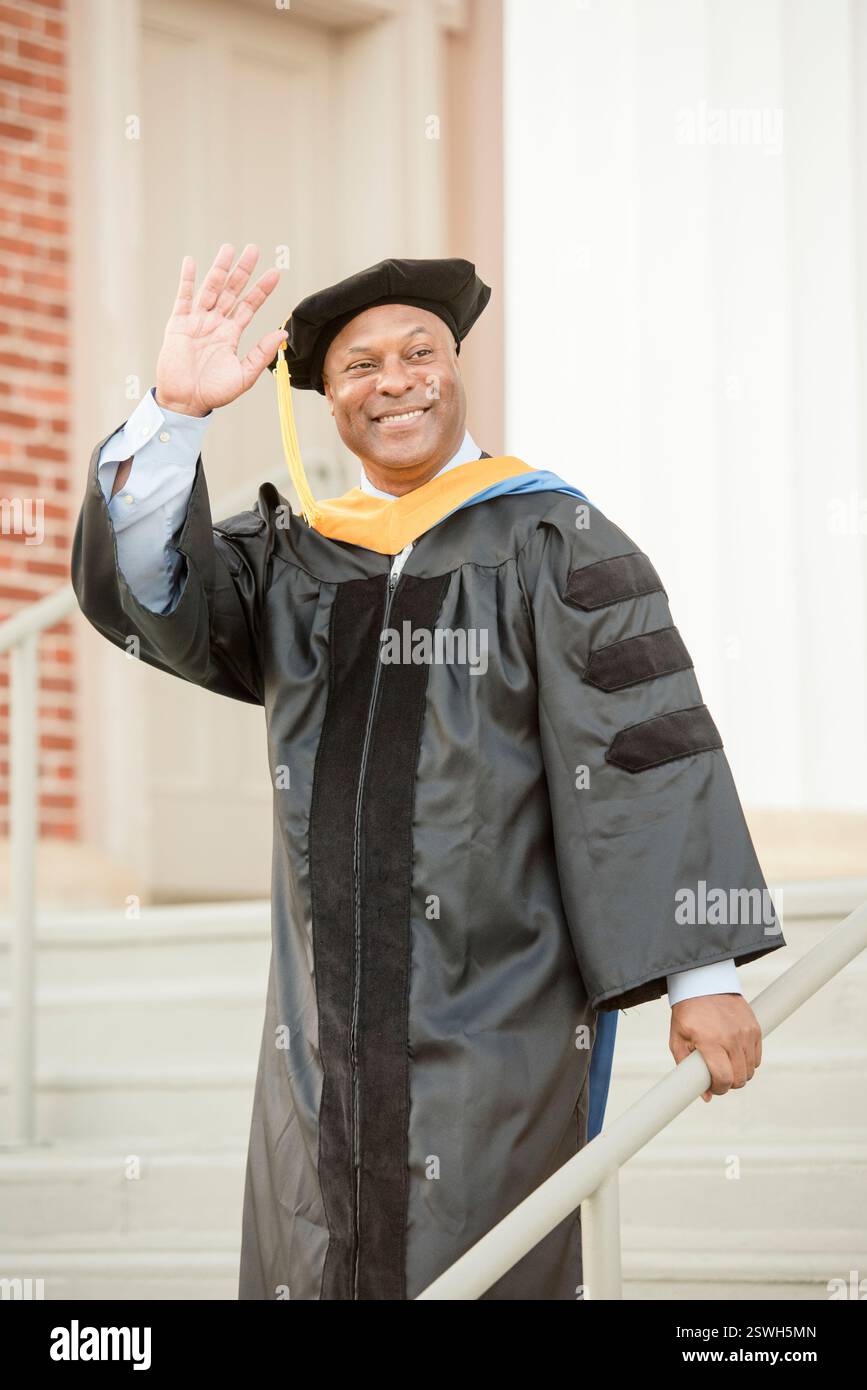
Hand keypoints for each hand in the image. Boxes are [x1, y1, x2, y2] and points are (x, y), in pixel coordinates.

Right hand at [155, 243, 287, 416]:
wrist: (186, 402)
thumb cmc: (214, 392)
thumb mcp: (244, 375)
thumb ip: (262, 354)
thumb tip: (283, 334)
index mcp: (231, 334)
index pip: (249, 306)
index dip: (262, 290)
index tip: (275, 273)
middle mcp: (215, 323)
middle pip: (231, 291)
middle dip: (242, 271)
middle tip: (254, 249)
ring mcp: (197, 321)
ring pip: (210, 289)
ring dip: (219, 269)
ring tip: (229, 249)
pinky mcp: (178, 324)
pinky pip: (183, 298)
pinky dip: (187, 280)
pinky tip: (191, 263)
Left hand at [669, 993, 761, 1101]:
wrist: (704, 983)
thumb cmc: (688, 1013)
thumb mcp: (678, 1038)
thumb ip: (686, 1068)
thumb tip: (706, 1096)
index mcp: (710, 1041)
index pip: (724, 1078)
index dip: (719, 1089)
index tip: (713, 1087)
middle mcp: (731, 1038)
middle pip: (740, 1078)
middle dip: (729, 1083)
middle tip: (718, 1076)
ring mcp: (746, 1032)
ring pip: (750, 1070)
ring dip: (739, 1073)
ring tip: (725, 1063)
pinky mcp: (755, 1028)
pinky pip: (756, 1057)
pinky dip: (748, 1061)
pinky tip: (735, 1054)